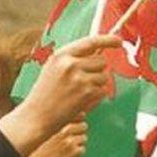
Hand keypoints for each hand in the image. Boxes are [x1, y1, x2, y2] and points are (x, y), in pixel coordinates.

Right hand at [0, 34, 121, 156]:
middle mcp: (71, 64)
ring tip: (79, 92)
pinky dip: (96, 96)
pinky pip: (103, 90)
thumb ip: (73, 59)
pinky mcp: (87, 93)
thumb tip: (98, 53)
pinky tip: (82, 100)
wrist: (38, 116)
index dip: (107, 40)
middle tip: (83, 82)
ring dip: (97, 84)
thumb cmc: (46, 93)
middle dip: (97, 70)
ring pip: (104, 76)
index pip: (90, 42)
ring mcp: (80, 78)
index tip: (118, 41)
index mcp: (61, 55)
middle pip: (101, 61)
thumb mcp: (54, 68)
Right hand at [25, 120, 87, 156]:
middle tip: (70, 139)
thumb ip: (64, 123)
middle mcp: (65, 132)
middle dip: (80, 132)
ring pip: (84, 138)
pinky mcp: (77, 152)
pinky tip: (67, 156)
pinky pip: (82, 149)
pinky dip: (77, 153)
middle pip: (84, 126)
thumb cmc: (45, 148)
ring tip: (66, 149)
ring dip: (78, 144)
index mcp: (59, 125)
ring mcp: (72, 142)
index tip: (76, 122)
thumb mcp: (51, 131)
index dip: (78, 120)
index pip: (78, 115)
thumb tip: (84, 113)